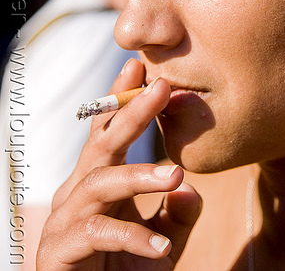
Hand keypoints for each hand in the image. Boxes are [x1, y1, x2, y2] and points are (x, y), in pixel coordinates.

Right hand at [36, 59, 200, 269]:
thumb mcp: (162, 243)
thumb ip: (178, 216)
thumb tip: (191, 188)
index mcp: (98, 181)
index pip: (108, 132)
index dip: (121, 99)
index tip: (140, 68)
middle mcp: (77, 192)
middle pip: (102, 143)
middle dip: (131, 112)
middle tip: (161, 86)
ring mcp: (65, 219)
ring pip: (100, 182)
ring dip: (139, 176)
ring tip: (175, 174)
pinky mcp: (59, 250)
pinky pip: (97, 233)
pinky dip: (133, 236)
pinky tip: (161, 248)